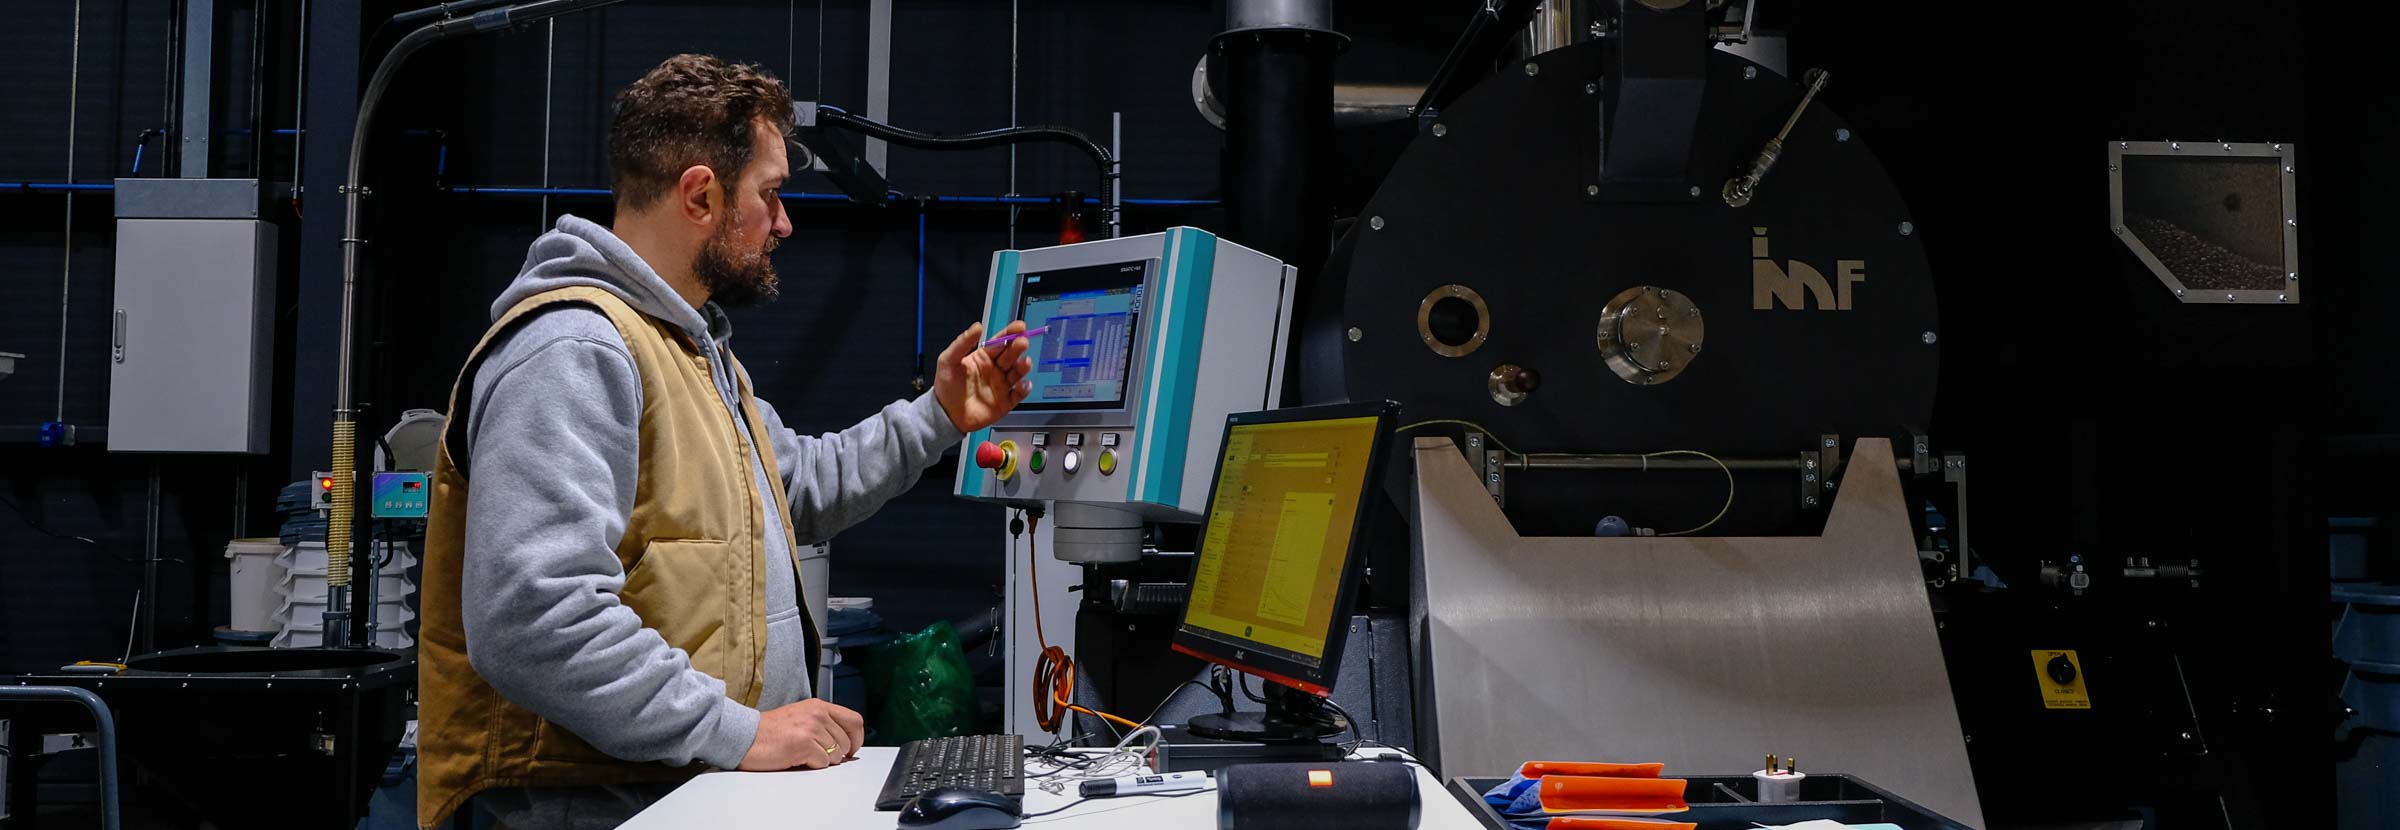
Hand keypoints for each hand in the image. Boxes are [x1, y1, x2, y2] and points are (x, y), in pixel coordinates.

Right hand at [738, 699, 866, 770]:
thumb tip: (845, 743)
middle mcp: (817, 714)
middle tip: (821, 756)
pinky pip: (823, 763)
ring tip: (805, 755)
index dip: (857, 738)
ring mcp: (811, 728)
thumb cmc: (769, 731)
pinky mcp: (803, 744)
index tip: (851, 748)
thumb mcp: (801, 717)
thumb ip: (824, 724)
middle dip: (838, 754)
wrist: (745, 736)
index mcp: (819, 706)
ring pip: (837, 755)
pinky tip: (798, 759)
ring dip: (824, 760)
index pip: (855, 720)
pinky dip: (813, 765)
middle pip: (847, 741)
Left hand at [933, 321, 1033, 432]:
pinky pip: (1019, 394)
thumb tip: (977, 326)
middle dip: (1018, 347)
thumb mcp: (948, 360)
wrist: (946, 414)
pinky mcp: (1005, 402)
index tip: (1019, 327)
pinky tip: (1023, 384)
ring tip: (1024, 362)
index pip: (999, 342)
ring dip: (1023, 367)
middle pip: (1011, 355)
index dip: (1009, 333)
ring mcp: (1001, 385)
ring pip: (1017, 373)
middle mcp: (995, 370)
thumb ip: (962, 343)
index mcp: (983, 357)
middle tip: (1022, 342)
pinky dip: (1024, 389)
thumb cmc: (946, 387)